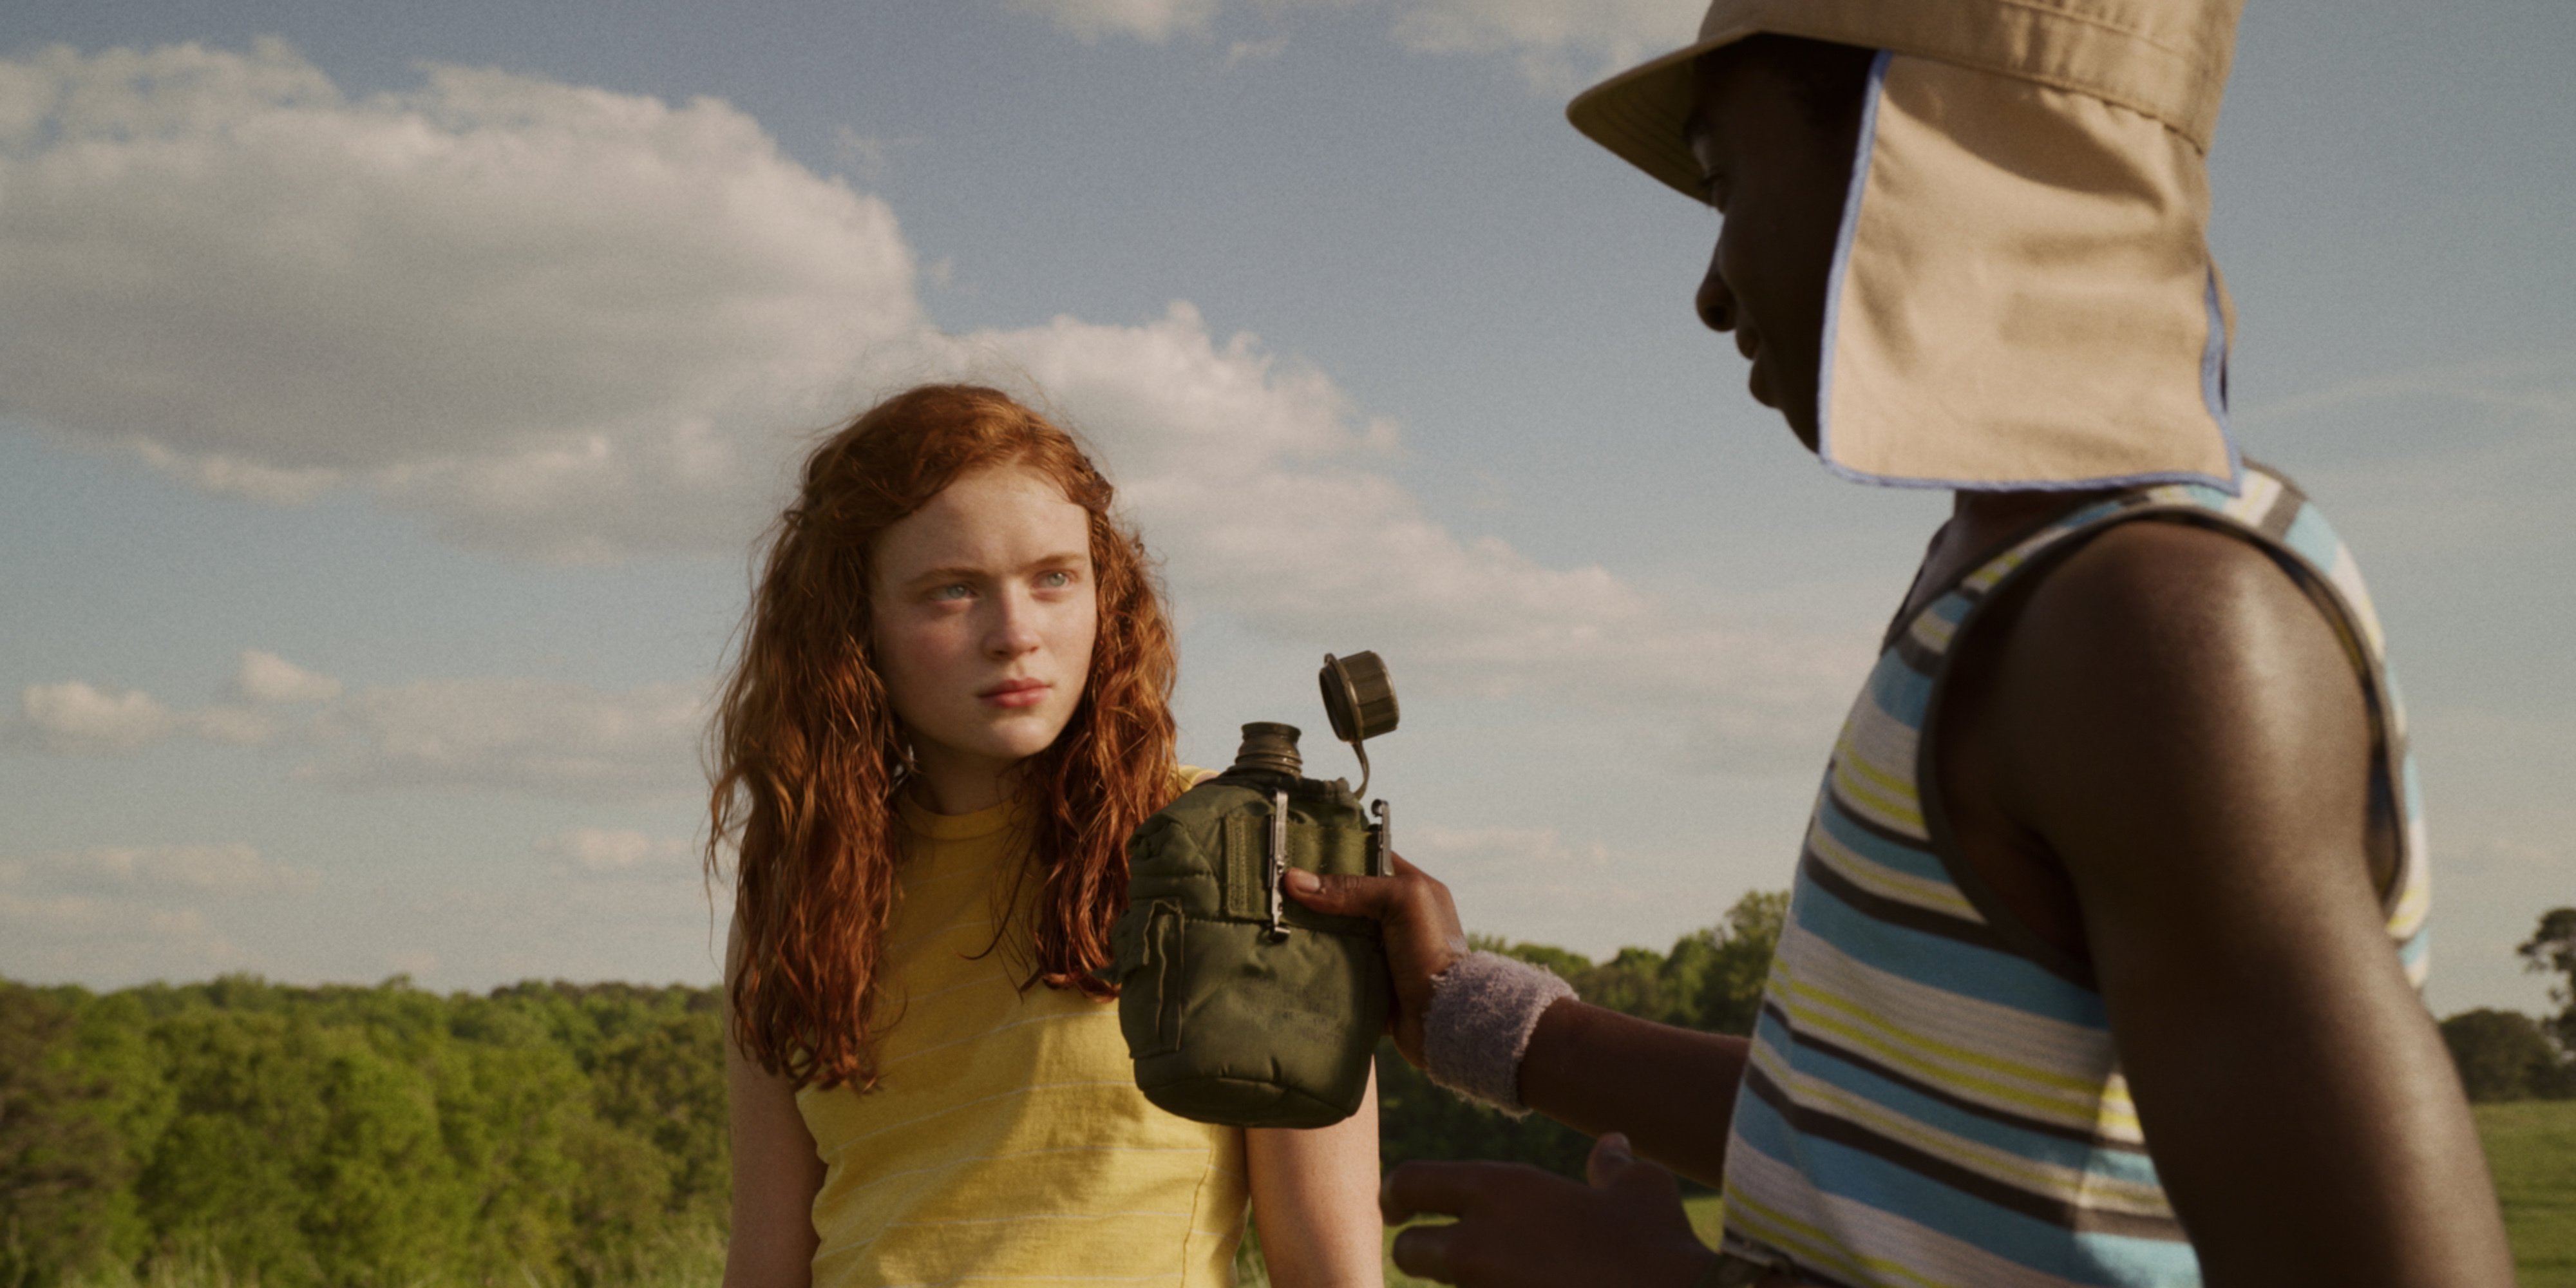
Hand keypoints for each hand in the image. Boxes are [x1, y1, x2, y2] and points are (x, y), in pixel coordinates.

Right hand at [1283, 852, 1466, 1066]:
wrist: (1443, 1018)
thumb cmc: (1432, 951)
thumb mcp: (1400, 902)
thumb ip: (1352, 888)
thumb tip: (1295, 881)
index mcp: (1412, 890)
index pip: (1369, 860)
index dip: (1336, 856)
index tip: (1298, 856)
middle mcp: (1398, 918)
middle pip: (1347, 899)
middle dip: (1315, 897)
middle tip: (1277, 892)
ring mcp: (1383, 951)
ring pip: (1338, 933)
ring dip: (1312, 932)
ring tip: (1274, 923)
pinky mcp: (1370, 981)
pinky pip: (1337, 967)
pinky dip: (1317, 964)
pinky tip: (1289, 958)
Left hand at [1378, 1133, 1715, 1286]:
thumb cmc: (1659, 1245)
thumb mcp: (1641, 1189)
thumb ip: (1612, 1166)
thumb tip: (1611, 1147)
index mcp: (1504, 1190)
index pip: (1411, 1181)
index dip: (1398, 1193)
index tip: (1399, 1205)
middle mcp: (1481, 1242)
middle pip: (1407, 1250)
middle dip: (1417, 1251)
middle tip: (1439, 1251)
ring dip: (1465, 1287)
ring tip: (1511, 1276)